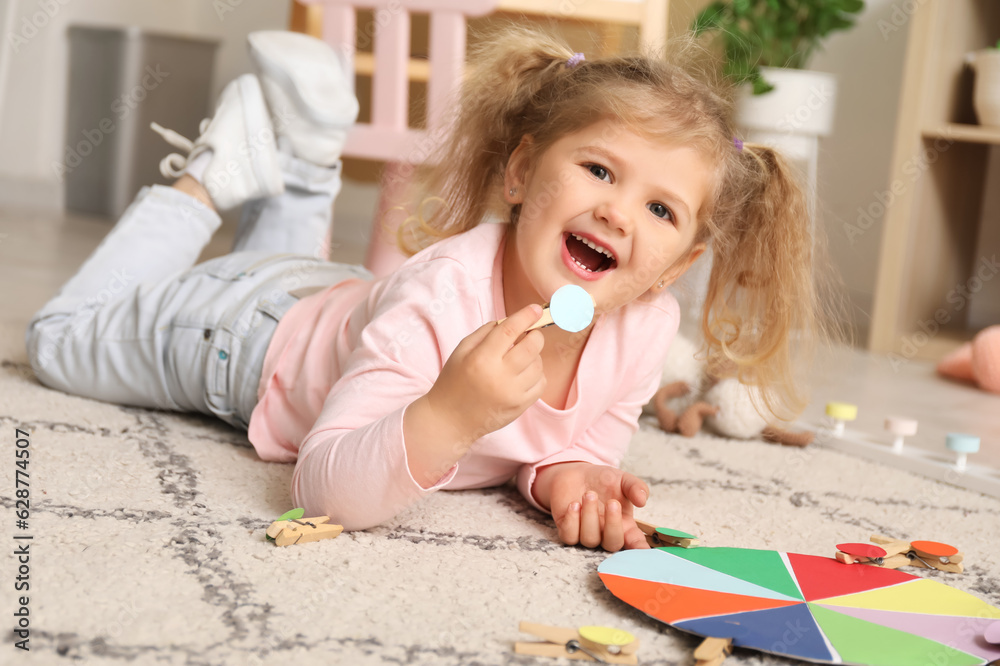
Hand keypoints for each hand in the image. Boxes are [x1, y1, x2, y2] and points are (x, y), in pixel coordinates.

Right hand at [425, 304, 546, 443]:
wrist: (450, 420)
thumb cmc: (454, 382)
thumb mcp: (461, 351)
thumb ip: (485, 333)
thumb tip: (509, 321)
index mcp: (481, 358)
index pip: (510, 330)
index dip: (525, 316)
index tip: (535, 309)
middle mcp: (499, 376)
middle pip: (532, 346)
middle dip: (534, 335)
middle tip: (528, 335)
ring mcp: (512, 393)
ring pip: (538, 364)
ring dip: (533, 356)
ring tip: (518, 359)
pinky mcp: (520, 407)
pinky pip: (541, 383)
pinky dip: (536, 374)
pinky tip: (523, 374)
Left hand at [541, 462, 649, 551]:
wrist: (576, 474)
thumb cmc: (602, 481)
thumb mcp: (623, 480)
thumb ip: (635, 487)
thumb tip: (643, 500)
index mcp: (624, 525)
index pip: (634, 543)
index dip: (639, 550)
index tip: (644, 550)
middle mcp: (606, 534)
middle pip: (612, 544)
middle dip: (613, 525)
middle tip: (612, 503)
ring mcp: (587, 535)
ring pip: (590, 539)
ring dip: (590, 515)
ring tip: (589, 494)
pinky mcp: (568, 532)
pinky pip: (570, 536)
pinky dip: (572, 520)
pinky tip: (574, 504)